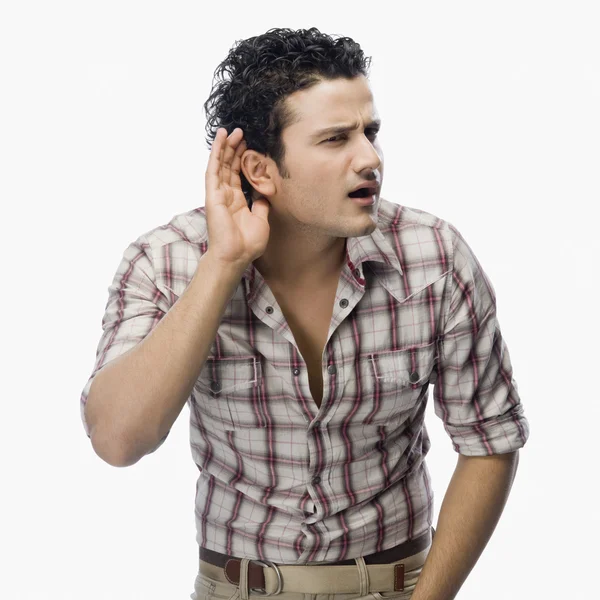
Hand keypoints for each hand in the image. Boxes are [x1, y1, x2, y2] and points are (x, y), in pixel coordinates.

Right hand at [204, 127, 270, 266]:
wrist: (236, 256)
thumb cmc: (247, 244)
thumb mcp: (261, 220)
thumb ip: (261, 205)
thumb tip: (264, 193)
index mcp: (237, 202)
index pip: (237, 175)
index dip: (242, 160)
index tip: (249, 146)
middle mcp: (226, 196)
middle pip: (228, 166)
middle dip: (234, 149)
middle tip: (242, 132)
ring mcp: (218, 194)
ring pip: (220, 164)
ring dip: (225, 147)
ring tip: (231, 130)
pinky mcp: (213, 194)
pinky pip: (214, 169)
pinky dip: (216, 153)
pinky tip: (221, 139)